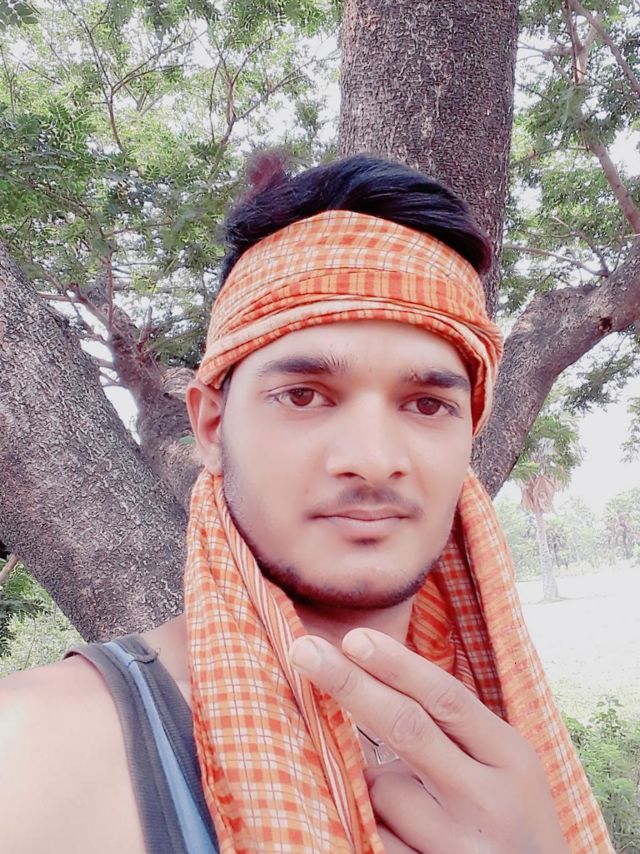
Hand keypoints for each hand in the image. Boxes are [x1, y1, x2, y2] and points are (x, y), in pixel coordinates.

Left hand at [288, 629, 568, 853]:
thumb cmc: (509, 820)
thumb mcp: (502, 769)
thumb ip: (451, 732)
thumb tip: (369, 677)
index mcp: (510, 757)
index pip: (445, 697)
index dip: (396, 664)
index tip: (353, 637)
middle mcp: (488, 800)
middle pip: (406, 727)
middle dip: (349, 683)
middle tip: (303, 650)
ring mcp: (461, 847)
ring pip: (382, 791)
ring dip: (373, 785)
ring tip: (410, 809)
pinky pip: (376, 839)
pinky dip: (371, 825)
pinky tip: (399, 832)